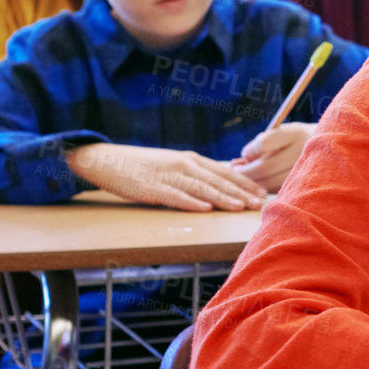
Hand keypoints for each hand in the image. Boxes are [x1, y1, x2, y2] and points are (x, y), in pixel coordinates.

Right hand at [66, 143, 265, 211]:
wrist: (107, 160)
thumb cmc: (142, 166)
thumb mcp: (172, 165)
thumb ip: (194, 173)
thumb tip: (218, 184)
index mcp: (190, 159)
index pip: (224, 171)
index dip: (244, 183)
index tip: (261, 193)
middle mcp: (183, 165)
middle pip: (217, 180)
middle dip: (240, 192)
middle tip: (259, 203)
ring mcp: (168, 176)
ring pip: (201, 188)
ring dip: (222, 198)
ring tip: (240, 207)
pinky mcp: (151, 188)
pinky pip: (174, 196)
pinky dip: (191, 202)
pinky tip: (205, 208)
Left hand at [232, 121, 315, 192]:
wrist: (332, 149)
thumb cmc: (298, 139)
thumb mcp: (284, 132)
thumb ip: (263, 143)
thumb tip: (242, 159)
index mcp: (296, 133)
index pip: (266, 143)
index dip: (252, 150)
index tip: (244, 154)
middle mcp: (301, 152)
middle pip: (266, 166)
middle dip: (247, 171)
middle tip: (234, 171)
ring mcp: (305, 171)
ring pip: (270, 182)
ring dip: (253, 182)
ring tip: (243, 178)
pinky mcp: (304, 185)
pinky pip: (278, 189)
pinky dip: (265, 187)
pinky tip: (259, 183)